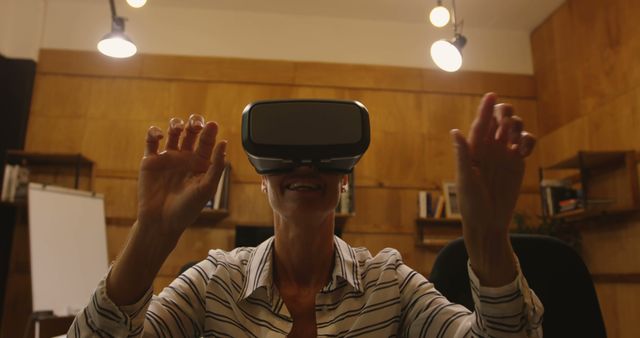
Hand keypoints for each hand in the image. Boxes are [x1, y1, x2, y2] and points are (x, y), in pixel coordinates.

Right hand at [137, 114, 226, 240]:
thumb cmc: (187, 209)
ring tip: (178, 128)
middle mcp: (185, 158)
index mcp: (200, 164)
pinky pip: (151, 141)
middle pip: (191, 132)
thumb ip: (216, 165)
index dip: (210, 131)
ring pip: (173, 132)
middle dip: (194, 123)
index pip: (206, 142)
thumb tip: (224, 142)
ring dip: (176, 124)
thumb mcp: (207, 188)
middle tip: (196, 124)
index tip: (212, 124)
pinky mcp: (150, 161)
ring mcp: (168, 158)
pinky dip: (155, 132)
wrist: (162, 222)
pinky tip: (161, 136)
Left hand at [451, 93, 535, 284]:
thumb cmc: (471, 203)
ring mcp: (504, 154)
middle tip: (506, 122)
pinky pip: (525, 143)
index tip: (492, 95)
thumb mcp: (465, 180)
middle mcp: (488, 148)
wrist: (488, 222)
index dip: (486, 109)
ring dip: (516, 126)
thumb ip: (463, 155)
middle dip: (505, 114)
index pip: (480, 124)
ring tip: (513, 140)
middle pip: (498, 121)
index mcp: (473, 149)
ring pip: (513, 129)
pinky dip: (527, 141)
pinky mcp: (517, 162)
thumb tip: (455, 131)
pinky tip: (523, 150)